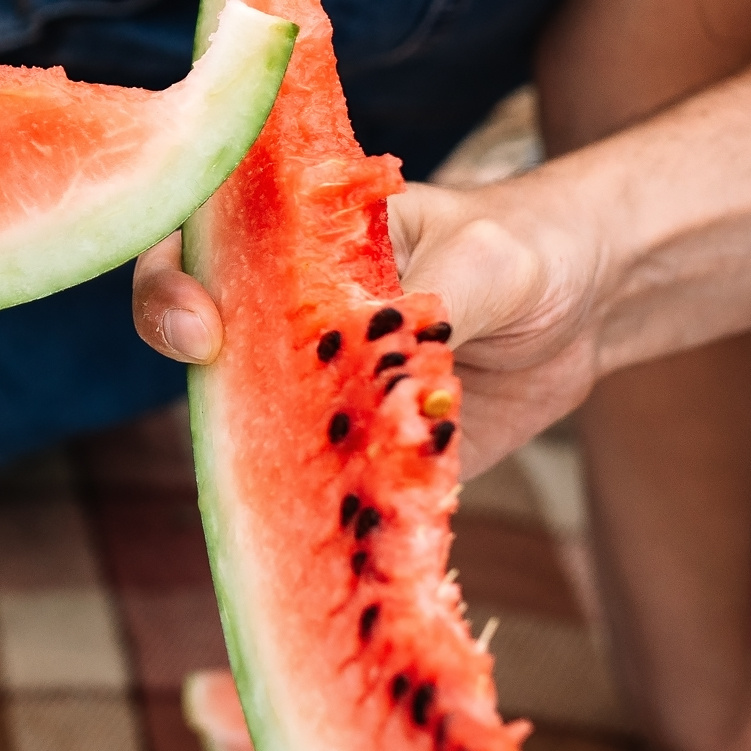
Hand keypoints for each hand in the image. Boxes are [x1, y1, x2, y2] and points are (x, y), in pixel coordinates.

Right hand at [131, 177, 605, 474]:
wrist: (581, 310)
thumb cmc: (521, 246)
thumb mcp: (488, 260)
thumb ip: (437, 300)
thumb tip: (396, 361)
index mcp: (294, 230)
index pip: (196, 239)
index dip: (169, 279)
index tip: (200, 324)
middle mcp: (282, 303)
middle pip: (192, 325)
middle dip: (179, 346)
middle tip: (210, 365)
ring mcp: (313, 376)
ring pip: (244, 411)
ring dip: (247, 438)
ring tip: (275, 457)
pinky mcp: (353, 444)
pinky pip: (314, 477)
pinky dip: (313, 501)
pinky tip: (337, 520)